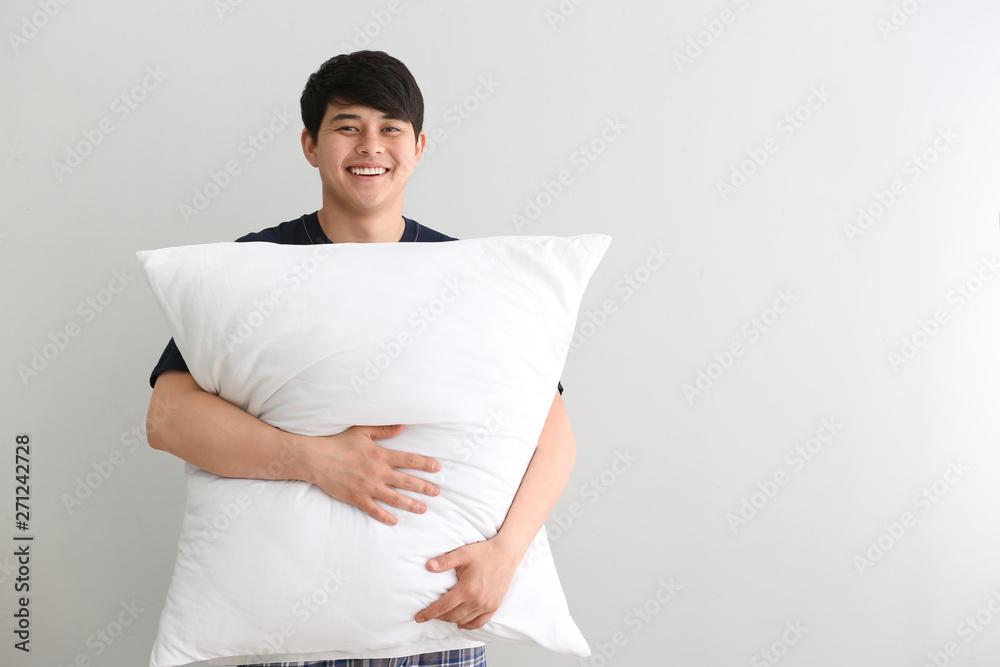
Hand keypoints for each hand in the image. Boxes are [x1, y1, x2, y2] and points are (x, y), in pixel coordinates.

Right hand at [303, 424, 439, 524]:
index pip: (408, 460)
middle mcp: (377, 472)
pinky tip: (395, 521)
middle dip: (424, 487)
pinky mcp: (357, 498)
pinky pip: (374, 510)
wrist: (316, 459)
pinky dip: (385, 517)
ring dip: (410, 504)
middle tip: (437, 491)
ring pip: (395, 498)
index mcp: (380, 455)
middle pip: (406, 481)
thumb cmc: (338, 443)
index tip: (437, 468)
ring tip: (423, 508)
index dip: (424, 463)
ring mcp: (368, 487)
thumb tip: (403, 426)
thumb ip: (383, 429)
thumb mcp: (361, 431)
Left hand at [414, 538, 520, 628]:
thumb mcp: (463, 553)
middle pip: (452, 616)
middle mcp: (477, 601)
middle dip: (438, 617)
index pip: (443, 606)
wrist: (507, 554)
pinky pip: (479, 622)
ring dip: (451, 620)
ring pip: (464, 620)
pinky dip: (468, 625)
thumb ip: (445, 561)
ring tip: (444, 616)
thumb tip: (429, 566)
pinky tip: (461, 623)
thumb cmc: (484, 552)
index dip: (429, 613)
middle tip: (431, 614)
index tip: (419, 618)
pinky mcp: (494, 606)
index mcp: (467, 589)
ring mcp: (487, 605)